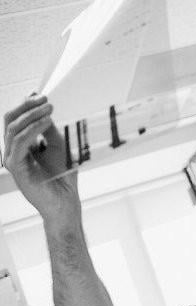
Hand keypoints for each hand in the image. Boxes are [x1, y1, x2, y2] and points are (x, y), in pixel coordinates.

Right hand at [3, 95, 80, 221]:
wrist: (65, 200)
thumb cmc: (62, 175)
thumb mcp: (57, 145)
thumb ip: (48, 128)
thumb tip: (44, 108)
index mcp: (20, 144)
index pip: (16, 119)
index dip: (27, 104)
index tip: (42, 95)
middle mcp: (12, 150)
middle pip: (10, 120)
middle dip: (27, 106)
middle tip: (46, 100)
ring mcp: (12, 159)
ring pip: (13, 128)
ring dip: (32, 115)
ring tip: (50, 109)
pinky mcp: (16, 168)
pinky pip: (20, 143)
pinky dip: (33, 129)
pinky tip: (47, 122)